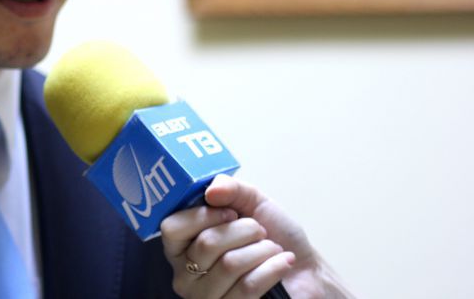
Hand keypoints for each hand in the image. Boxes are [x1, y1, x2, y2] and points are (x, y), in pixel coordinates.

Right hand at [160, 174, 353, 298]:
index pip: (171, 228)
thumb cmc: (274, 236)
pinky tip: (281, 264)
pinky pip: (248, 287)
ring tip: (271, 249)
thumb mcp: (252, 201)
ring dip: (261, 250)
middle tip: (260, 232)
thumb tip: (211, 190)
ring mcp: (205, 297)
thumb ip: (230, 188)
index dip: (203, 216)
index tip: (230, 213)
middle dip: (244, 231)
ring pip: (230, 265)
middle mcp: (186, 273)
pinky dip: (272, 268)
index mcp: (183, 245)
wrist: (304, 270)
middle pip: (206, 244)